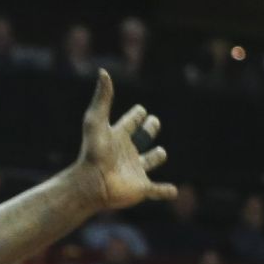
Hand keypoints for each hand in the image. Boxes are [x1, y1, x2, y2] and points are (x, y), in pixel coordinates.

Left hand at [75, 71, 172, 210]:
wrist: (91, 184)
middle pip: (143, 138)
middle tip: (153, 123)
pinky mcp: (142, 188)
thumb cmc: (93, 152)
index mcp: (118, 136)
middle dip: (149, 130)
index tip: (140, 110)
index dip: (136, 115)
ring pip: (150, 162)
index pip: (131, 121)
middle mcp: (127, 152)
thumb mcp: (96, 121)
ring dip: (156, 158)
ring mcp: (135, 170)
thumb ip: (103, 98)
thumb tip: (103, 72)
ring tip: (160, 153)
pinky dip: (166, 192)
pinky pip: (158, 190)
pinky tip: (173, 192)